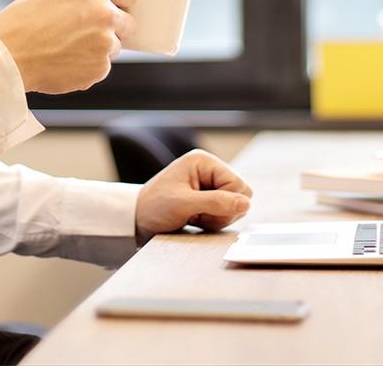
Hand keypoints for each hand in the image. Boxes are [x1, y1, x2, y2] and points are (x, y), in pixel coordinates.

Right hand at [0, 0, 135, 93]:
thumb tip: (107, 7)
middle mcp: (106, 13)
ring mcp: (105, 42)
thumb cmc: (23, 21)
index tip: (121, 8)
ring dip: (97, 50)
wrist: (8, 54)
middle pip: (128, 23)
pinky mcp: (100, 68)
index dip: (122, 2)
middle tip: (93, 34)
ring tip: (65, 49)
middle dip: (115, 29)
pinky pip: (100, 68)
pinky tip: (62, 63)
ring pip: (113, 48)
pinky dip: (86, 68)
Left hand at [134, 150, 252, 243]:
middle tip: (199, 215)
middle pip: (240, 194)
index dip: (227, 202)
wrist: (136, 220)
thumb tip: (246, 204)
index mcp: (204, 161)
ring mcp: (210, 184)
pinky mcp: (208, 198)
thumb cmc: (154, 207)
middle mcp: (209, 170)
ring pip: (235, 205)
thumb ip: (216, 202)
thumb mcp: (183, 204)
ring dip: (217, 218)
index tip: (202, 210)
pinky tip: (196, 220)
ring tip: (194, 217)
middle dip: (223, 211)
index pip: (238, 184)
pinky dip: (214, 221)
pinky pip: (226, 212)